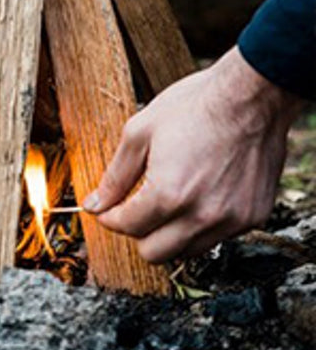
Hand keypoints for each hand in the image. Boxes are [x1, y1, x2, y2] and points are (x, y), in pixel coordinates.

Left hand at [82, 47, 303, 262]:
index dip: (110, 217)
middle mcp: (202, 216)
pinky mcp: (254, 217)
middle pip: (154, 253)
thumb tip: (94, 205)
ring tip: (167, 199)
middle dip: (137, 231)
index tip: (107, 209)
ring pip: (186, 251)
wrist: (251, 96)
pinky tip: (198, 195)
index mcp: (168, 194)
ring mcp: (232, 220)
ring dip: (169, 232)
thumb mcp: (140, 132)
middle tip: (134, 207)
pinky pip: (217, 237)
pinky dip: (200, 225)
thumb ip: (115, 176)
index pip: (128, 227)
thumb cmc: (194, 106)